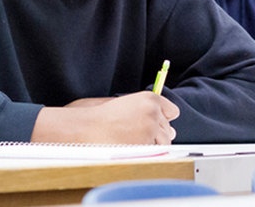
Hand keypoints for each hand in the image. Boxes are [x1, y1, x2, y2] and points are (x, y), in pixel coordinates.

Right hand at [33, 92, 178, 144]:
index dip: (161, 119)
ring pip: (164, 144)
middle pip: (168, 130)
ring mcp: (150, 129)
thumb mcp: (124, 105)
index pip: (172, 111)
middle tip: (131, 135)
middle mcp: (153, 112)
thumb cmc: (97, 117)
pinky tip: (128, 149)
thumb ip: (147, 113)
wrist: (82, 129)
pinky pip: (154, 155)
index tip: (149, 123)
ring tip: (128, 142)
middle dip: (155, 135)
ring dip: (151, 146)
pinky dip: (144, 155)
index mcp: (149, 98)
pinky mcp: (146, 145)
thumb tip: (172, 130)